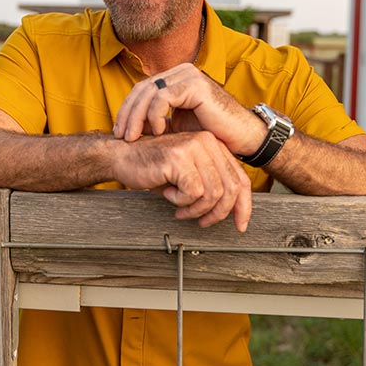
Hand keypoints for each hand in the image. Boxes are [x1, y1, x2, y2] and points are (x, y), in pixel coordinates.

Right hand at [111, 131, 251, 230]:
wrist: (121, 156)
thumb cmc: (153, 167)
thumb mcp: (189, 175)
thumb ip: (211, 184)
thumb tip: (233, 210)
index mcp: (213, 145)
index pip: (240, 179)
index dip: (243, 206)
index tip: (239, 224)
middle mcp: (206, 142)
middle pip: (230, 188)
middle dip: (217, 213)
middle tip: (201, 221)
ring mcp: (193, 147)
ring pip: (212, 193)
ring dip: (195, 209)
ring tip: (180, 207)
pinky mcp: (179, 157)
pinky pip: (193, 192)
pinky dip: (180, 201)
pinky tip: (168, 194)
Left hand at [113, 63, 265, 156]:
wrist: (242, 138)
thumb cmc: (213, 135)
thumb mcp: (178, 126)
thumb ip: (157, 119)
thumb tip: (131, 125)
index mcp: (176, 78)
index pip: (142, 89)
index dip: (128, 110)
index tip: (120, 132)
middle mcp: (182, 72)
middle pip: (142, 88)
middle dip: (128, 113)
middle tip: (121, 136)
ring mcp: (189, 75)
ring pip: (148, 92)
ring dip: (136, 116)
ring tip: (133, 137)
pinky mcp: (195, 84)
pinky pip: (163, 98)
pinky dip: (154, 116)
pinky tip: (156, 133)